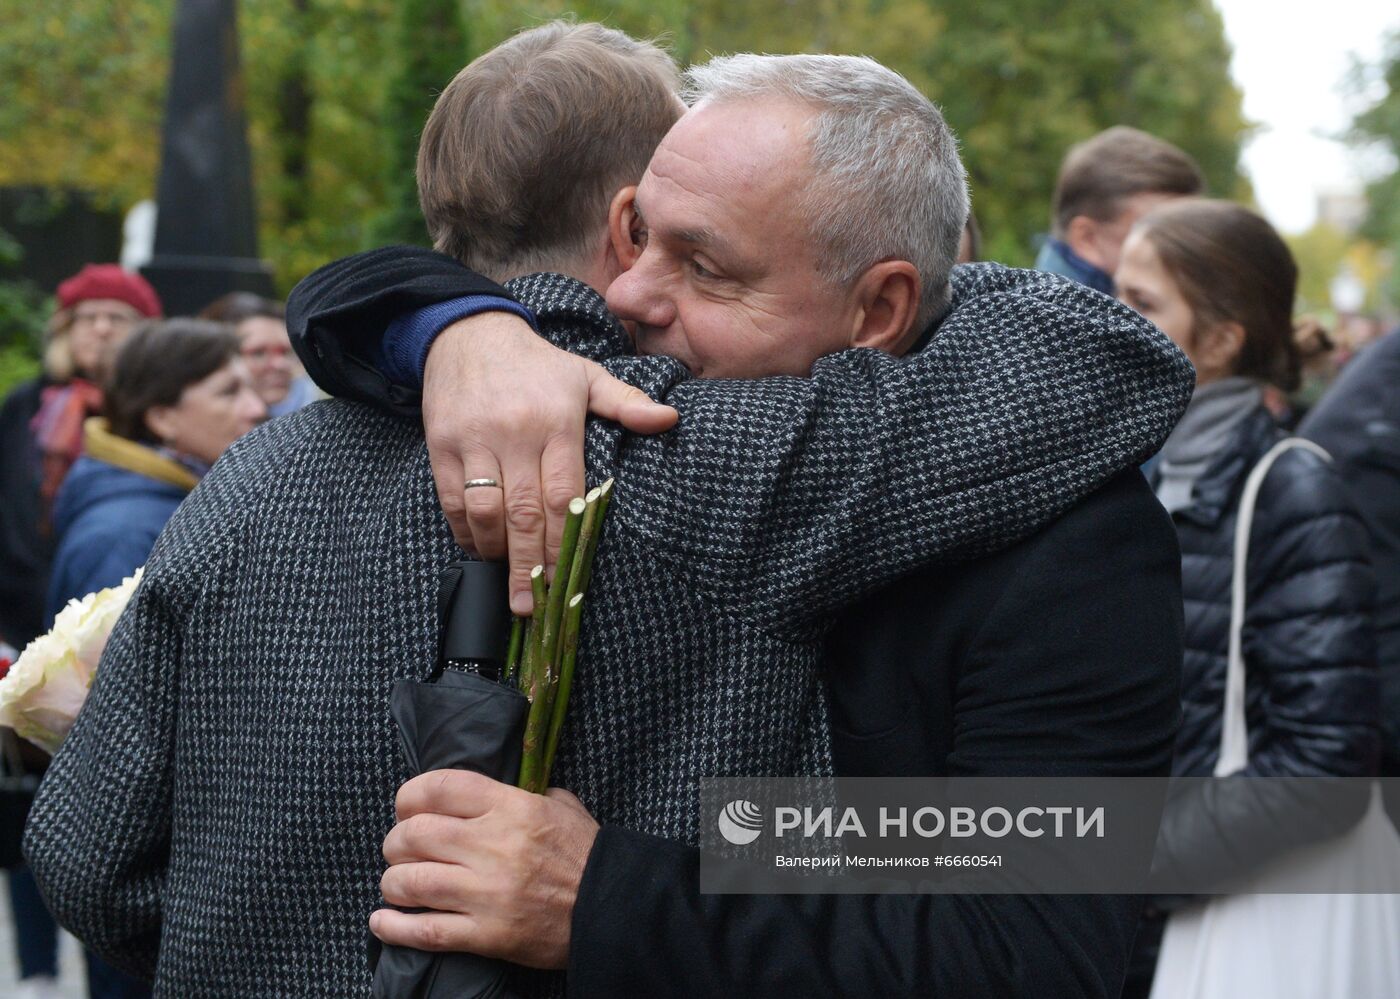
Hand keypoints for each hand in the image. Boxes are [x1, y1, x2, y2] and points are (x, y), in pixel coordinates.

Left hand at [372, 769, 599, 969]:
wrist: (614, 908)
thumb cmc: (586, 854)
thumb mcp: (561, 806)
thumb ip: (524, 793)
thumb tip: (490, 791)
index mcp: (512, 807)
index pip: (440, 788)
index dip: (410, 796)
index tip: (406, 807)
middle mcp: (494, 846)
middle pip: (414, 834)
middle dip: (396, 842)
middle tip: (400, 849)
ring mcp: (488, 893)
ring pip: (411, 881)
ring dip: (393, 882)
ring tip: (396, 883)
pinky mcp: (487, 934)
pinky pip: (426, 931)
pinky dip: (394, 927)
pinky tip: (382, 921)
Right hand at [422, 314, 676, 613]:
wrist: (470, 333)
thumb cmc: (537, 365)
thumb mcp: (586, 377)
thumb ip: (626, 404)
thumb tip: (670, 419)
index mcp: (556, 422)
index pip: (562, 494)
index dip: (563, 541)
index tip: (565, 579)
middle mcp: (514, 434)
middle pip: (523, 513)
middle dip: (528, 566)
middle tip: (531, 607)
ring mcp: (474, 440)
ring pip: (484, 511)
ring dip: (495, 552)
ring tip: (508, 581)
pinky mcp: (442, 444)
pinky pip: (451, 500)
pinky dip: (464, 532)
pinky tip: (479, 548)